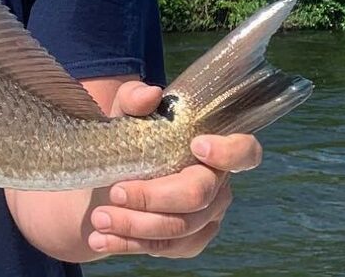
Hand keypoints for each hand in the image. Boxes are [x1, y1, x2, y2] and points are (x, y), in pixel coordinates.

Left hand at [87, 82, 262, 256]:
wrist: (107, 185)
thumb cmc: (127, 145)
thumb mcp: (123, 116)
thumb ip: (134, 99)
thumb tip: (149, 95)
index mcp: (213, 148)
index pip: (245, 151)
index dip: (229, 151)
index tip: (197, 145)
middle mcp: (217, 184)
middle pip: (198, 194)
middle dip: (153, 197)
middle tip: (116, 191)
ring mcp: (207, 218)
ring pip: (179, 227)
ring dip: (134, 225)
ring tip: (99, 218)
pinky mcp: (189, 243)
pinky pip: (164, 249)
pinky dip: (128, 244)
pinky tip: (101, 238)